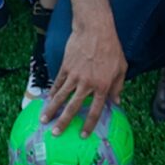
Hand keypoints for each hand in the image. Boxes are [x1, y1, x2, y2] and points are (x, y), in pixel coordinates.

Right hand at [41, 9, 126, 137]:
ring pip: (61, 96)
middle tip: (56, 133)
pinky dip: (52, 92)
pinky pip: (57, 82)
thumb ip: (118, 87)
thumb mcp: (121, 68)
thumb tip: (117, 103)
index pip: (95, 110)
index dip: (89, 124)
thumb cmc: (111, 48)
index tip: (83, 135)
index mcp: (103, 86)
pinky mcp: (66, 66)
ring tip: (43, 120)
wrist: (95, 29)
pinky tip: (47, 99)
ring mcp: (75, 75)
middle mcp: (87, 83)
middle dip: (64, 122)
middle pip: (73, 107)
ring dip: (51, 109)